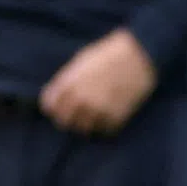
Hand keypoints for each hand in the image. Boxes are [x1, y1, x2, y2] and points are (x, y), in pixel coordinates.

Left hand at [39, 29, 155, 135]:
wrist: (138, 57)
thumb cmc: (106, 55)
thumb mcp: (80, 63)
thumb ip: (67, 80)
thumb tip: (57, 95)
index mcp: (68, 83)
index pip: (49, 106)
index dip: (52, 106)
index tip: (57, 105)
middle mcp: (80, 99)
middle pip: (63, 121)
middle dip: (66, 117)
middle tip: (74, 113)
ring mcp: (98, 111)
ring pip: (82, 129)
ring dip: (84, 123)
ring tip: (91, 113)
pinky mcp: (115, 118)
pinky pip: (103, 131)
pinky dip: (103, 125)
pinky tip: (106, 114)